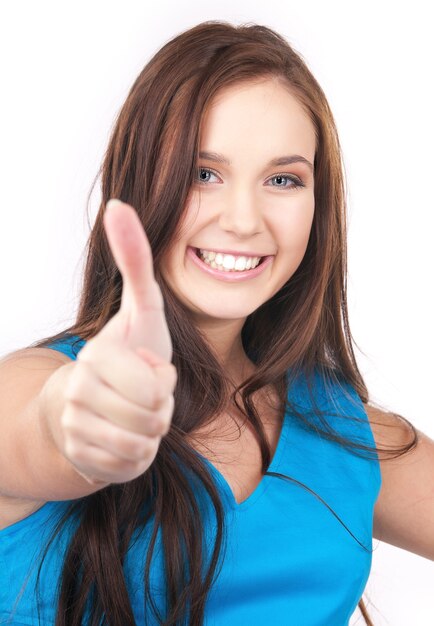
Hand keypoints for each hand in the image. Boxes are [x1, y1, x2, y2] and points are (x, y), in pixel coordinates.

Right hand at [57, 199, 175, 484]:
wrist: (95, 402)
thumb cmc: (128, 354)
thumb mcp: (143, 309)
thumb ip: (134, 259)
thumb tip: (119, 203)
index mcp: (95, 358)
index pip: (155, 385)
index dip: (164, 380)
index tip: (148, 370)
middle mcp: (78, 395)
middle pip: (152, 417)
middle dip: (161, 407)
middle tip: (147, 395)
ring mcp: (76, 430)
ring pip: (143, 445)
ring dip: (153, 431)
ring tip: (139, 414)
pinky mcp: (83, 460)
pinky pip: (132, 466)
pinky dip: (140, 454)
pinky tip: (127, 436)